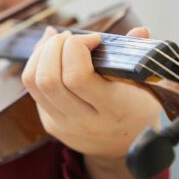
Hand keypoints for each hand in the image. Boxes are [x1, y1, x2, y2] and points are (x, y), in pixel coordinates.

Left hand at [22, 27, 160, 178]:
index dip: (77, 48)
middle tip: (70, 37)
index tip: (94, 39)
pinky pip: (32, 89)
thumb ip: (140, 55)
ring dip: (40, 53)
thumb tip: (140, 30)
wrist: (127, 148)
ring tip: (58, 41)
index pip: (77, 77)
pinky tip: (52, 53)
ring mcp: (63, 126)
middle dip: (54, 46)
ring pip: (32, 82)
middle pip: (48, 79)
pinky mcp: (50, 125)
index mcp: (113, 110)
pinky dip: (37, 64)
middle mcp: (84, 122)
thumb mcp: (146, 84)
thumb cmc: (137, 108)